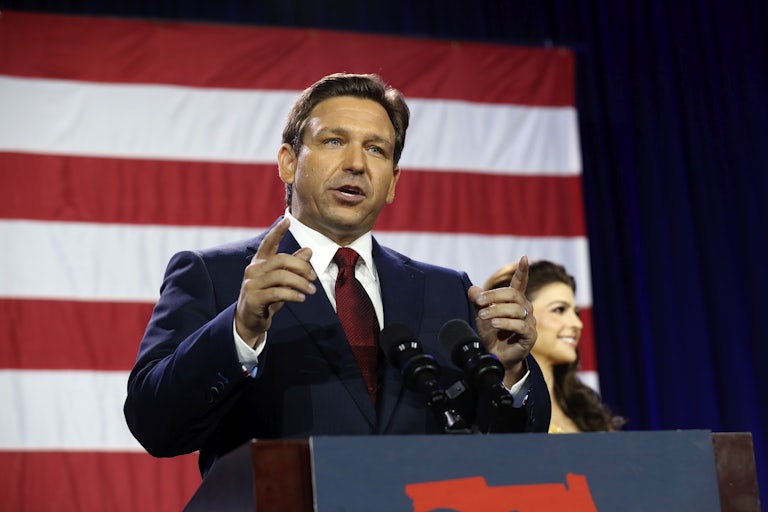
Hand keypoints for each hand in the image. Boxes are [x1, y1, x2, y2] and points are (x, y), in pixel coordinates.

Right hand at [235, 218, 316, 348]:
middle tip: (313, 277)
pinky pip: (277, 293)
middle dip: (301, 267)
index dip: (278, 231)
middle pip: (281, 260)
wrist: (249, 320)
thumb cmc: (267, 297)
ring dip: (301, 283)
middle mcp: (254, 270)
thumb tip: (309, 250)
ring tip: (311, 291)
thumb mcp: (281, 280)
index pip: (268, 242)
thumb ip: (293, 265)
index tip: (287, 220)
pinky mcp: (253, 298)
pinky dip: (293, 294)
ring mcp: (251, 284)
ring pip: (281, 276)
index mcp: (259, 262)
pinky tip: (301, 298)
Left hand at [468, 256, 535, 385]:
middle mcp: (525, 309)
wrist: (495, 356)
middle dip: (494, 296)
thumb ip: (478, 301)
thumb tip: (472, 289)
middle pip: (513, 295)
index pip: (520, 283)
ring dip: (496, 310)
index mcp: (515, 301)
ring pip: (515, 309)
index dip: (522, 271)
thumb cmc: (491, 334)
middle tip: (479, 302)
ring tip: (482, 316)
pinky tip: (494, 324)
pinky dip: (505, 323)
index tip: (524, 258)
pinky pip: (520, 325)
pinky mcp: (530, 335)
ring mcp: (530, 322)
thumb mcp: (481, 315)